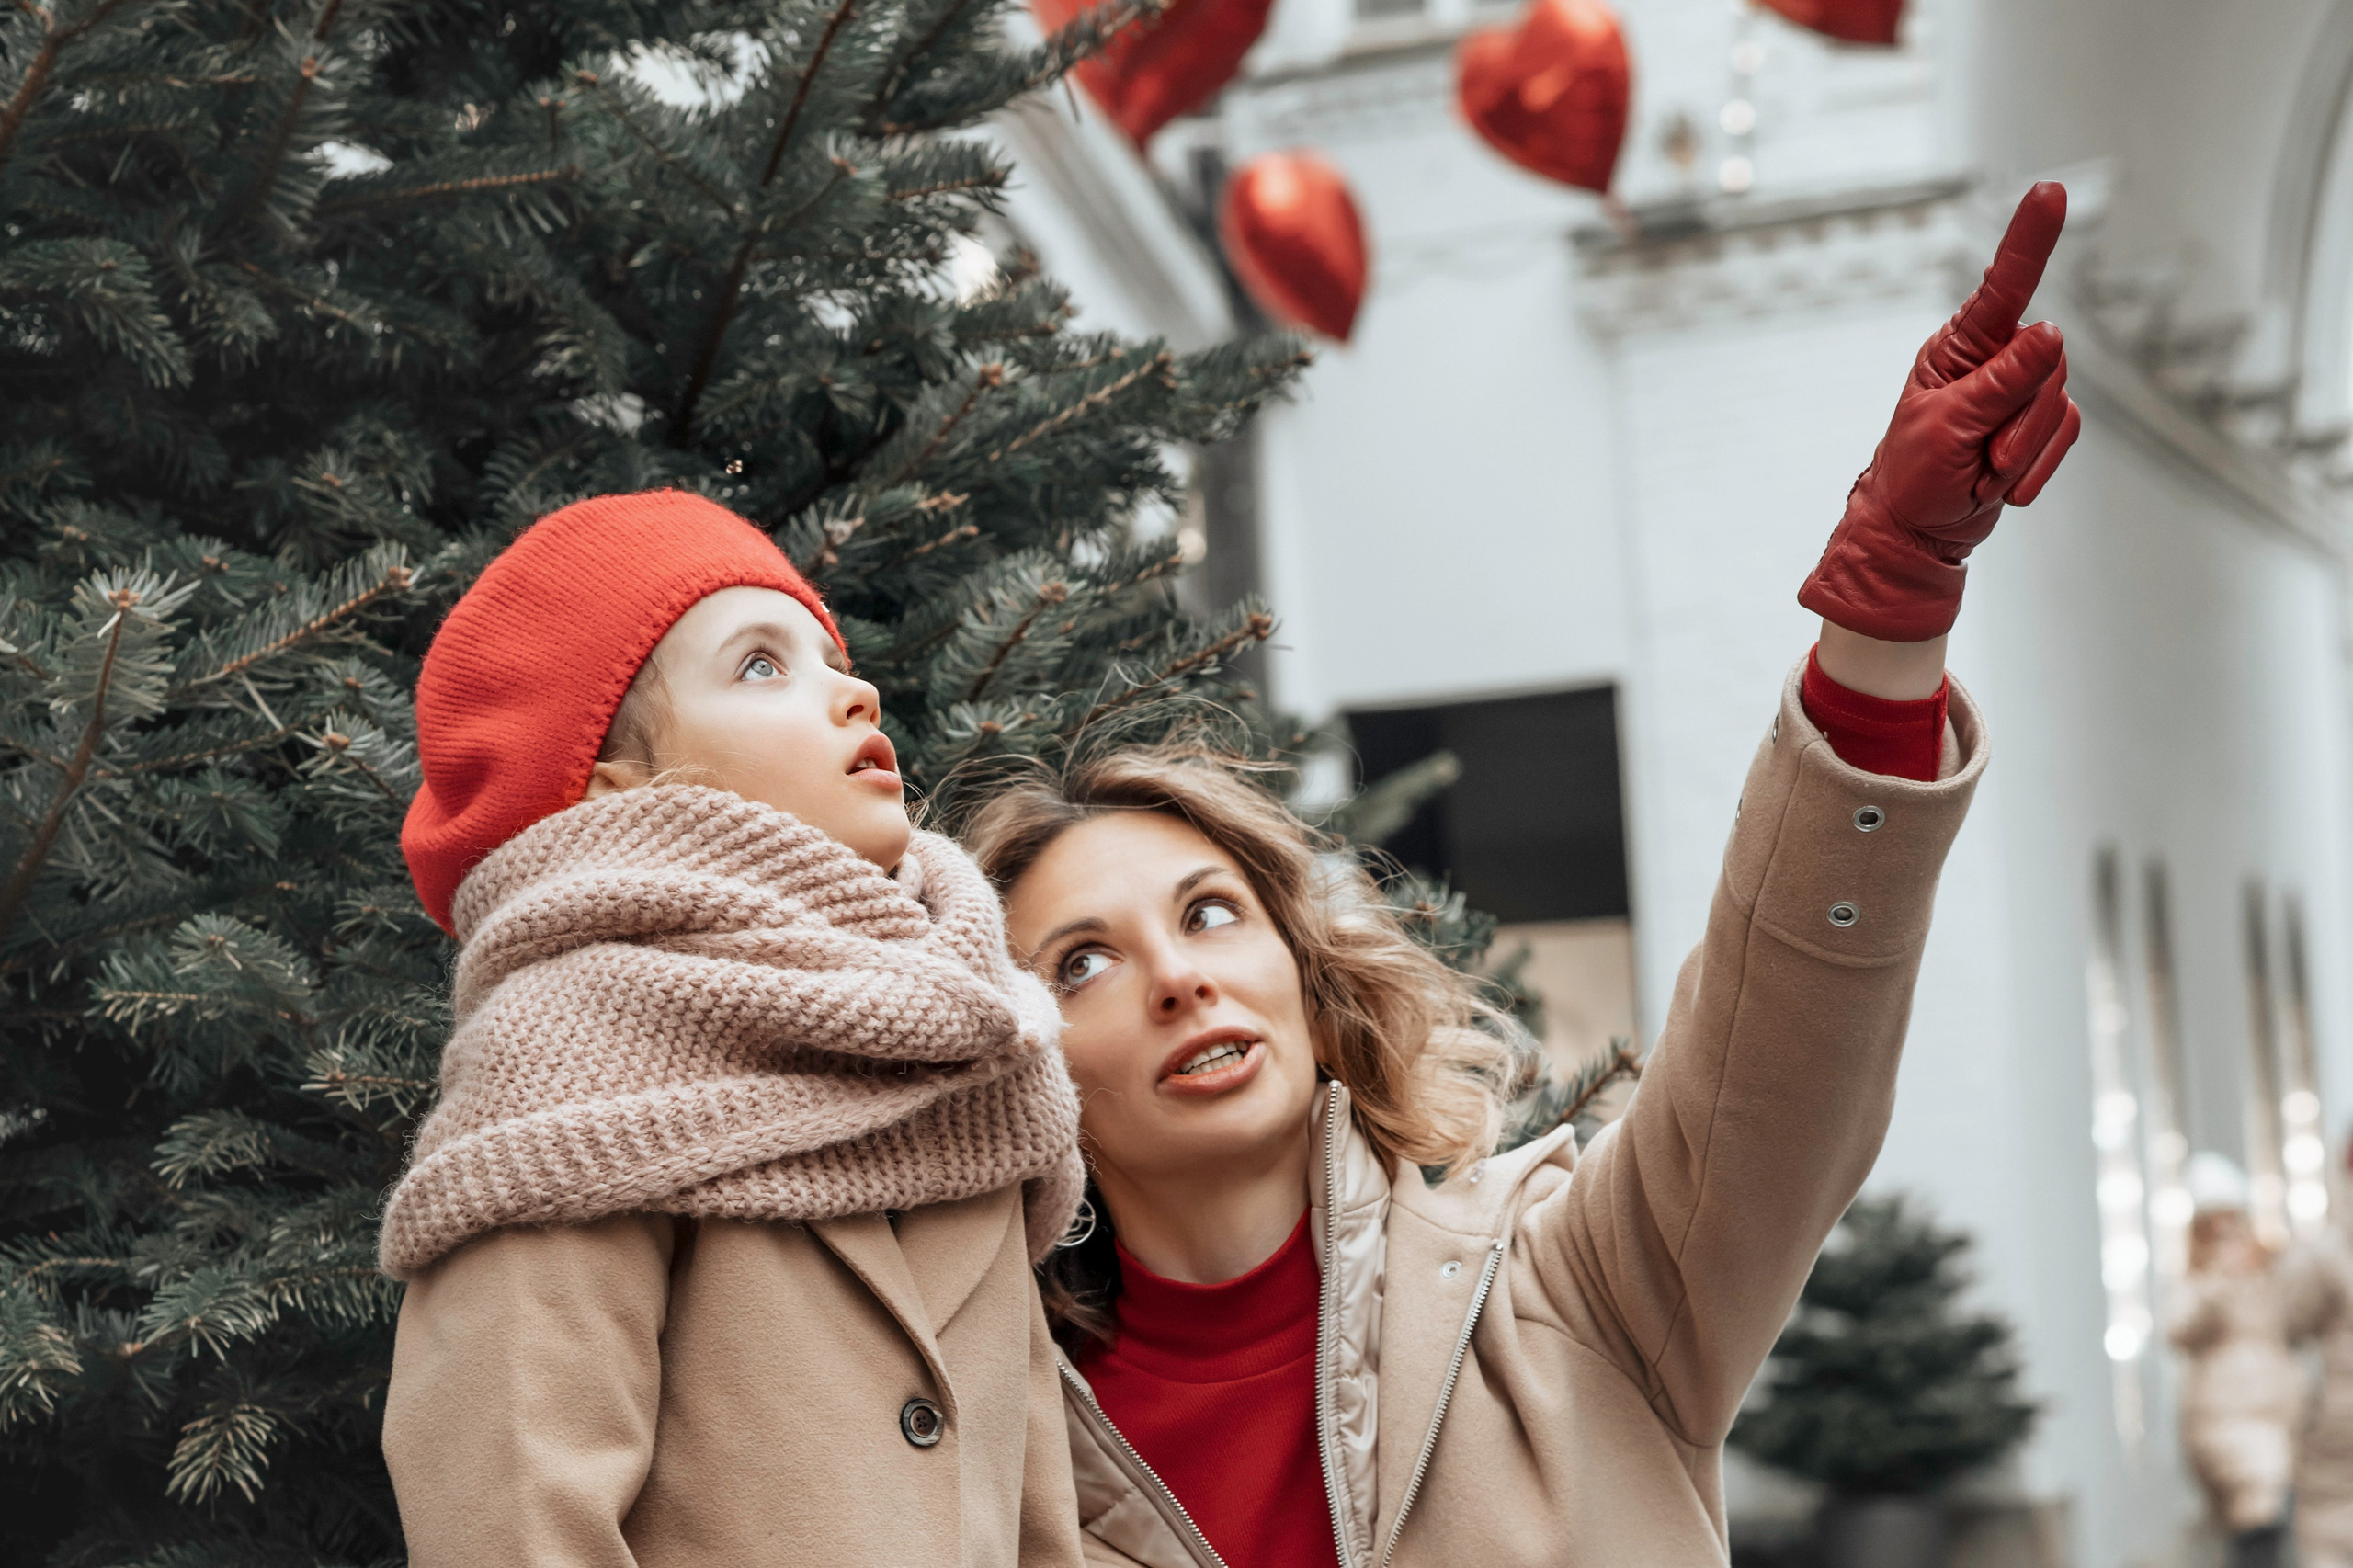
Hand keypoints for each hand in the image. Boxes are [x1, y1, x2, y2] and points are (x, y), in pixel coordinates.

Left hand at [1797, 182, 2083, 642]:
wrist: (1917, 531)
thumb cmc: (1914, 474)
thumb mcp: (1949, 426)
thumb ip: (2001, 381)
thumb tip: (2051, 331)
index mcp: (1958, 348)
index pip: (2004, 285)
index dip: (2030, 238)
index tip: (2050, 191)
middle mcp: (1994, 359)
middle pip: (2050, 364)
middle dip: (2020, 420)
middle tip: (1981, 454)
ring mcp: (2021, 391)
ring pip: (2060, 403)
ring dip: (2022, 451)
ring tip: (1982, 469)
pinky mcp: (2040, 422)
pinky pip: (2066, 436)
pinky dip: (2035, 469)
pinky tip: (1999, 484)